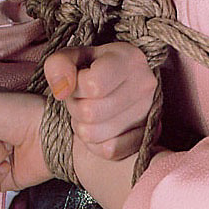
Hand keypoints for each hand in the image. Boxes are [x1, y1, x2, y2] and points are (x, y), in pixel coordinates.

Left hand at [44, 42, 156, 160]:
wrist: (118, 84)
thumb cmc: (92, 69)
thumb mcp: (71, 58)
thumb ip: (59, 65)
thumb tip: (62, 90)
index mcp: (130, 58)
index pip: (92, 85)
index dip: (75, 88)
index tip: (78, 81)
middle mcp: (145, 84)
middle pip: (90, 112)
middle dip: (76, 107)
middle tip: (81, 99)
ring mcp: (149, 112)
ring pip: (95, 134)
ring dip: (82, 126)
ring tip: (89, 111)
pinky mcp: (148, 135)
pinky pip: (110, 151)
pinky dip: (96, 145)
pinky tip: (99, 128)